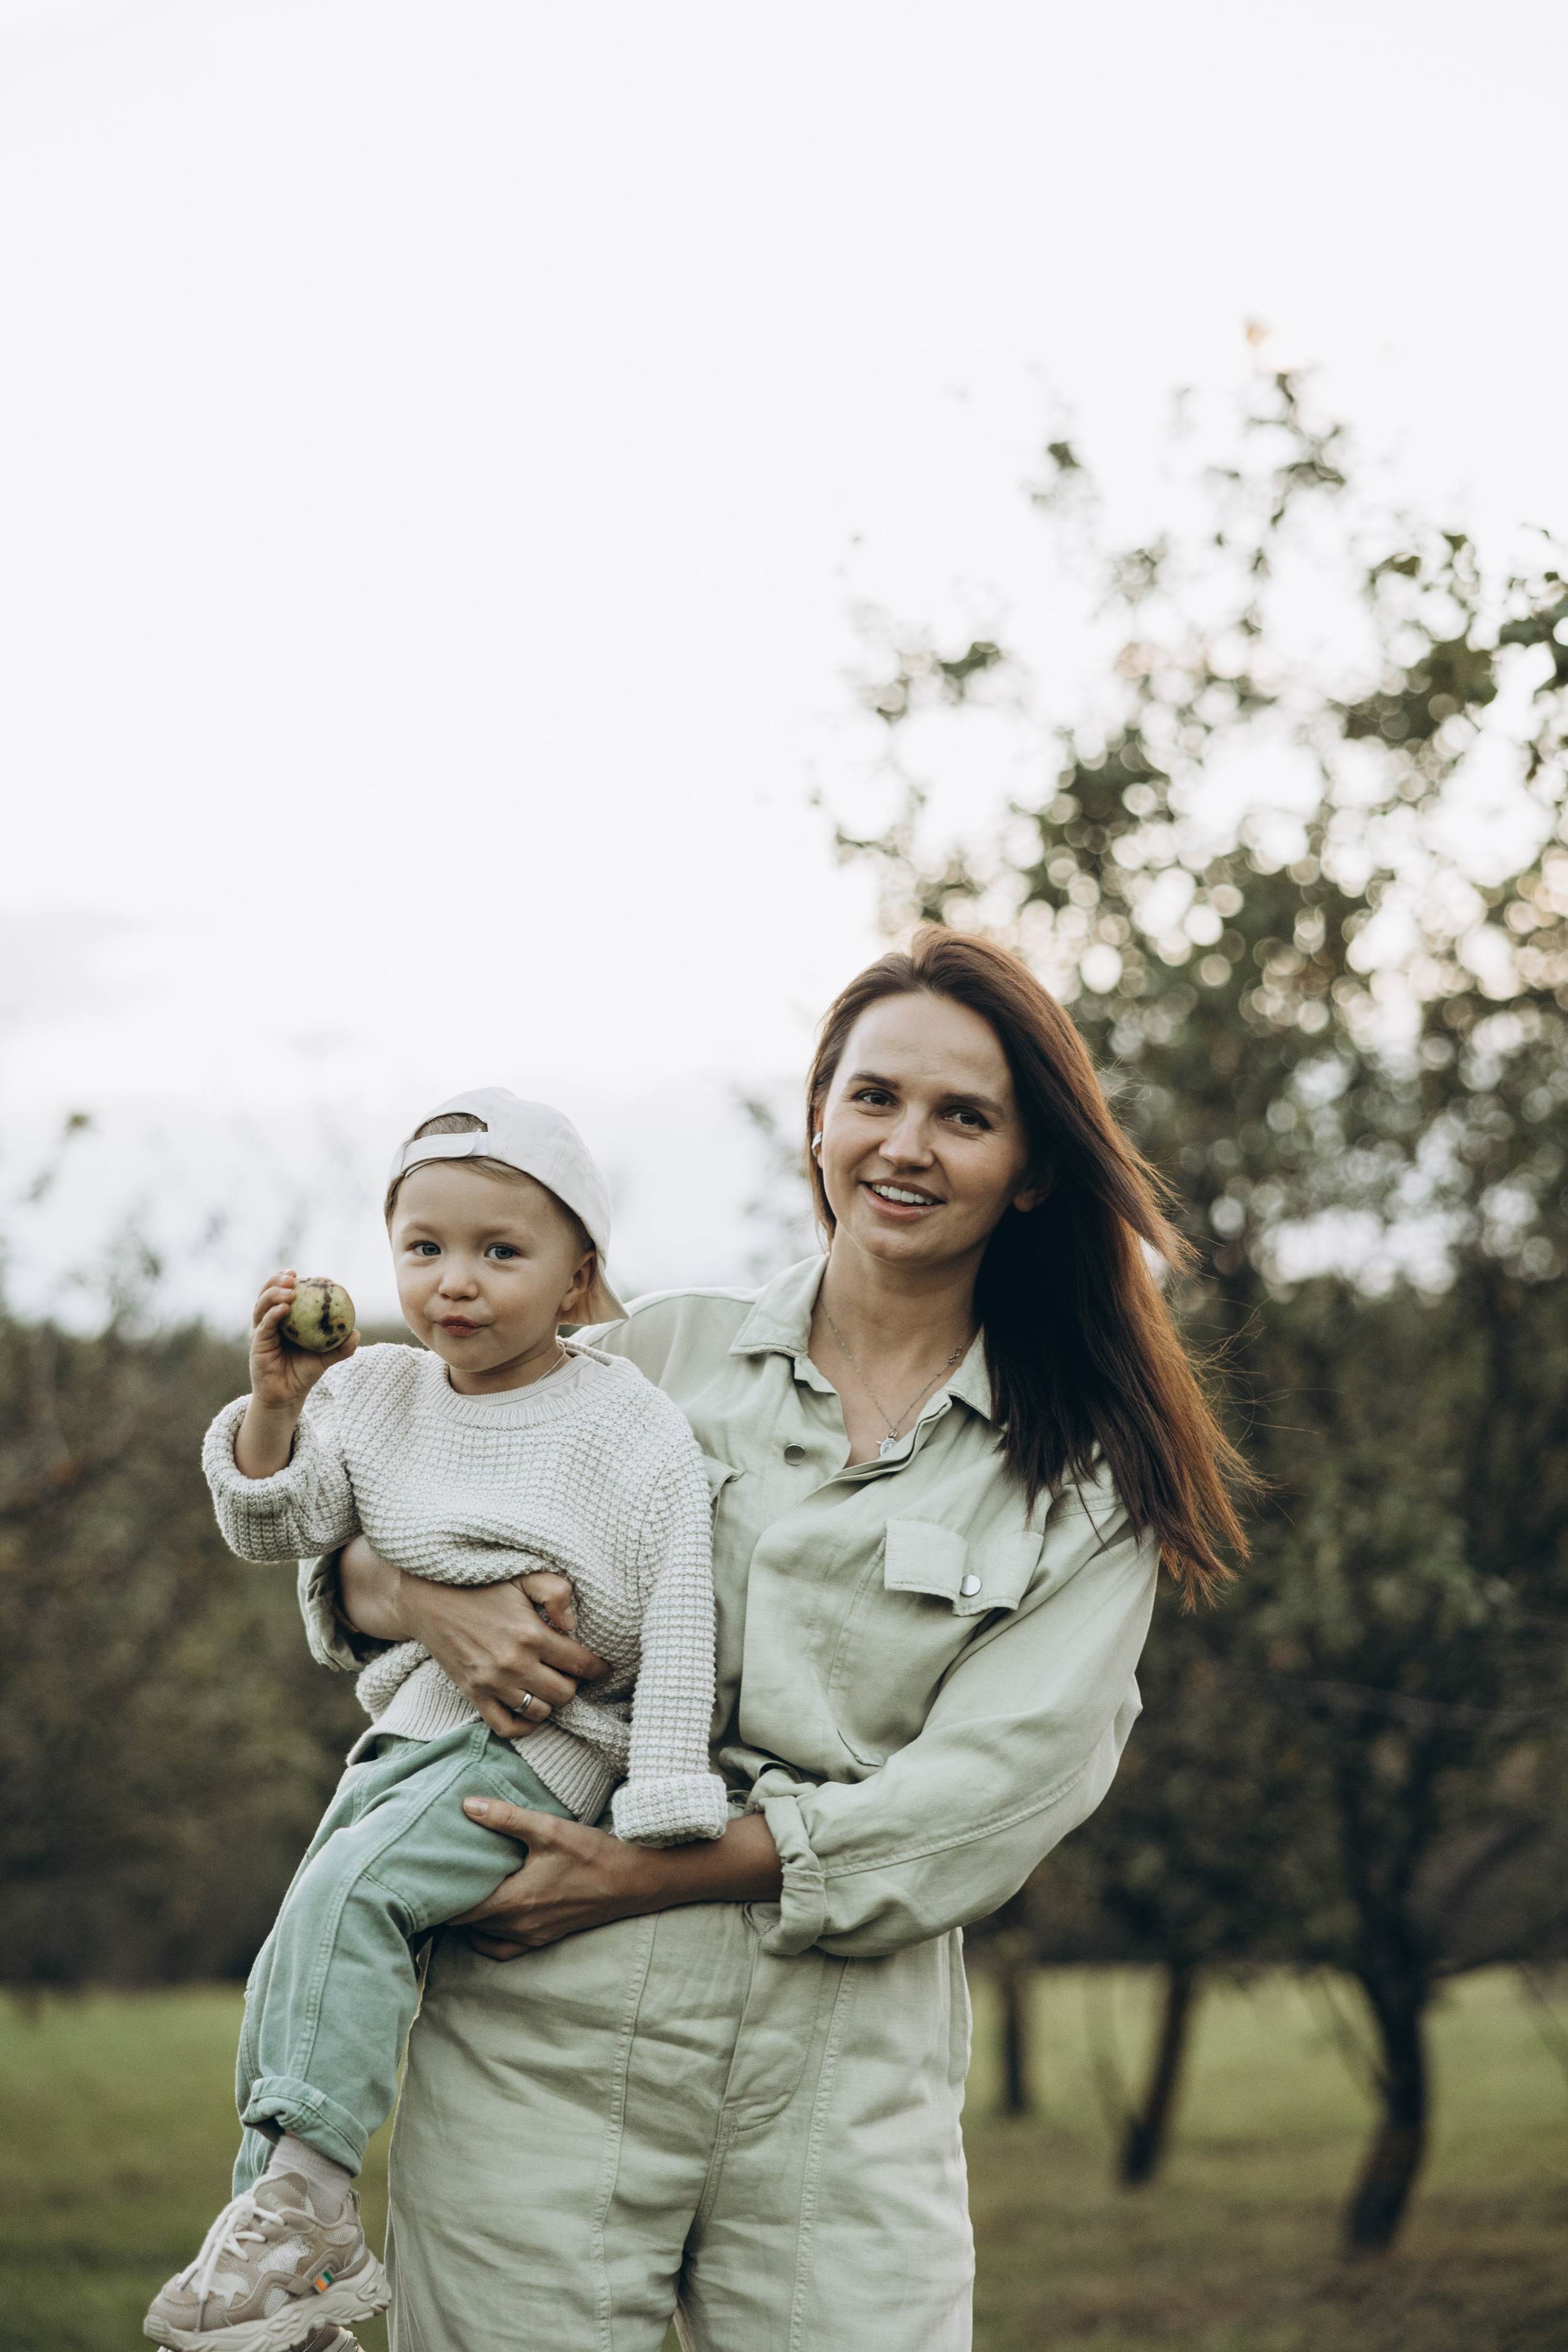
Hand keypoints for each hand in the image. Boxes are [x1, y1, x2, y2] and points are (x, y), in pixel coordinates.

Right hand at [236, 1271, 357, 1475]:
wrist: (287, 1396)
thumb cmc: (304, 1373)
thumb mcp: (325, 1358)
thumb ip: (341, 1347)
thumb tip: (357, 1333)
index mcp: (285, 1320)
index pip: (287, 1294)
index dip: (295, 1281)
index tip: (314, 1275)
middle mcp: (270, 1322)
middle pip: (269, 1293)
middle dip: (278, 1280)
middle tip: (293, 1275)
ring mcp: (261, 1331)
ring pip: (262, 1305)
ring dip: (274, 1293)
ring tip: (290, 1289)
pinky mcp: (257, 1344)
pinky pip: (264, 1325)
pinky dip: (272, 1314)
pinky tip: (283, 1308)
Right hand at [338, 1538, 607, 1740]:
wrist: (426, 1598)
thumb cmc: (479, 1583)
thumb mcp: (523, 1575)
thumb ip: (557, 1593)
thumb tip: (574, 1625)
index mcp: (531, 1634)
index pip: (580, 1664)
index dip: (598, 1668)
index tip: (603, 1668)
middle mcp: (513, 1664)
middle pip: (564, 1694)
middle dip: (574, 1683)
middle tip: (571, 1671)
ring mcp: (492, 1684)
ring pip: (539, 1711)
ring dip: (550, 1701)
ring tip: (550, 1683)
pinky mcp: (473, 1694)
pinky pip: (506, 1727)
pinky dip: (524, 1724)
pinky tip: (530, 1708)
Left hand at [453, 1810, 667, 1953]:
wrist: (633, 1883)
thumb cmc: (592, 1855)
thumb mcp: (549, 1829)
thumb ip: (506, 1818)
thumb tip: (467, 1805)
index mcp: (513, 1901)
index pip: (458, 1909)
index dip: (436, 1897)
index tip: (420, 1881)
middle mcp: (517, 1926)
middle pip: (466, 1923)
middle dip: (448, 1905)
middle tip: (433, 1882)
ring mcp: (531, 1937)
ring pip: (482, 1934)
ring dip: (467, 1918)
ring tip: (455, 1893)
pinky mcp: (543, 1939)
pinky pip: (502, 1948)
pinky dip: (487, 1936)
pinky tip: (485, 1917)